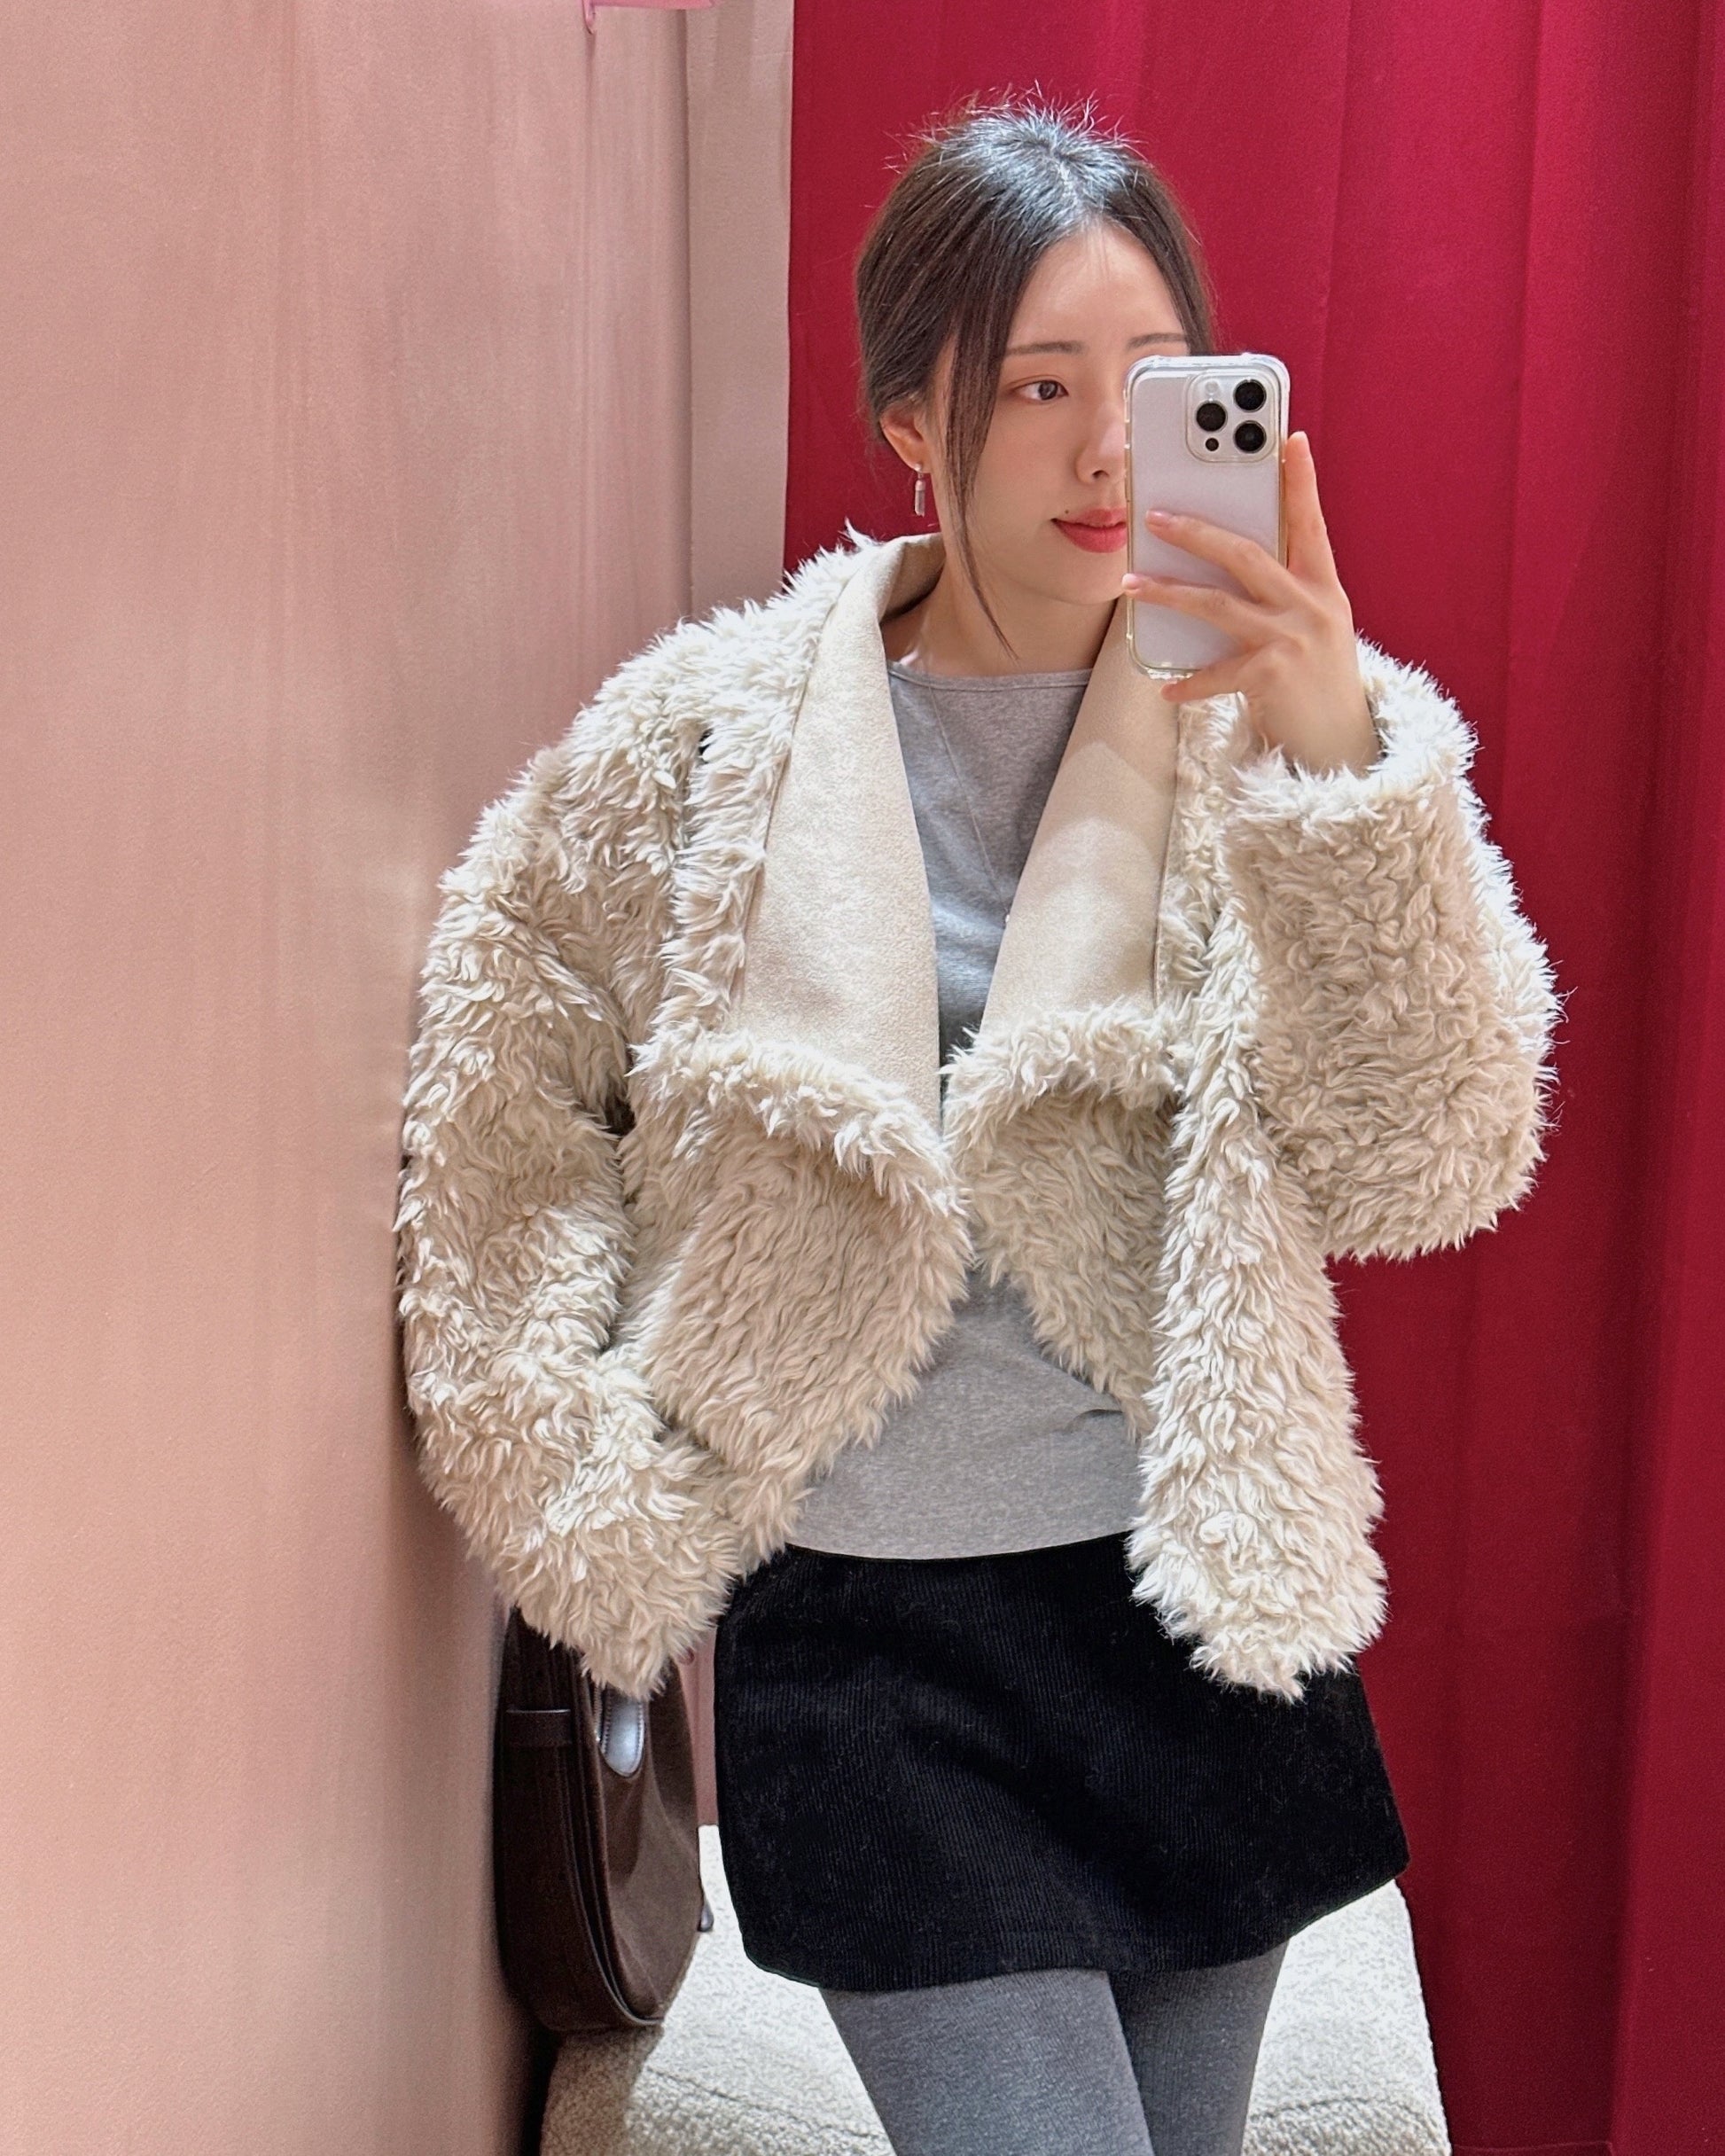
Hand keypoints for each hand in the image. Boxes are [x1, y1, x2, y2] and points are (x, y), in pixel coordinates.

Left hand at [1121, 430, 1377, 774]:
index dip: (1301, 481)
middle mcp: (1311, 605)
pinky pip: (1216, 672)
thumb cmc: (1315, 679)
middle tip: (1156, 516)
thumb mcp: (1312, 625)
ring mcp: (1293, 639)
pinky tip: (1164, 687)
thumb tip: (1224, 560)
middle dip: (1197, 532)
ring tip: (1132, 584)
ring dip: (1170, 593)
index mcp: (1322, 585)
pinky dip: (1188, 682)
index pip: (1310, 523)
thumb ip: (1282, 591)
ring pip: (1219, 605)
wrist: (1340, 745)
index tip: (1290, 439)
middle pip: (1247, 554)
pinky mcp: (1273, 676)